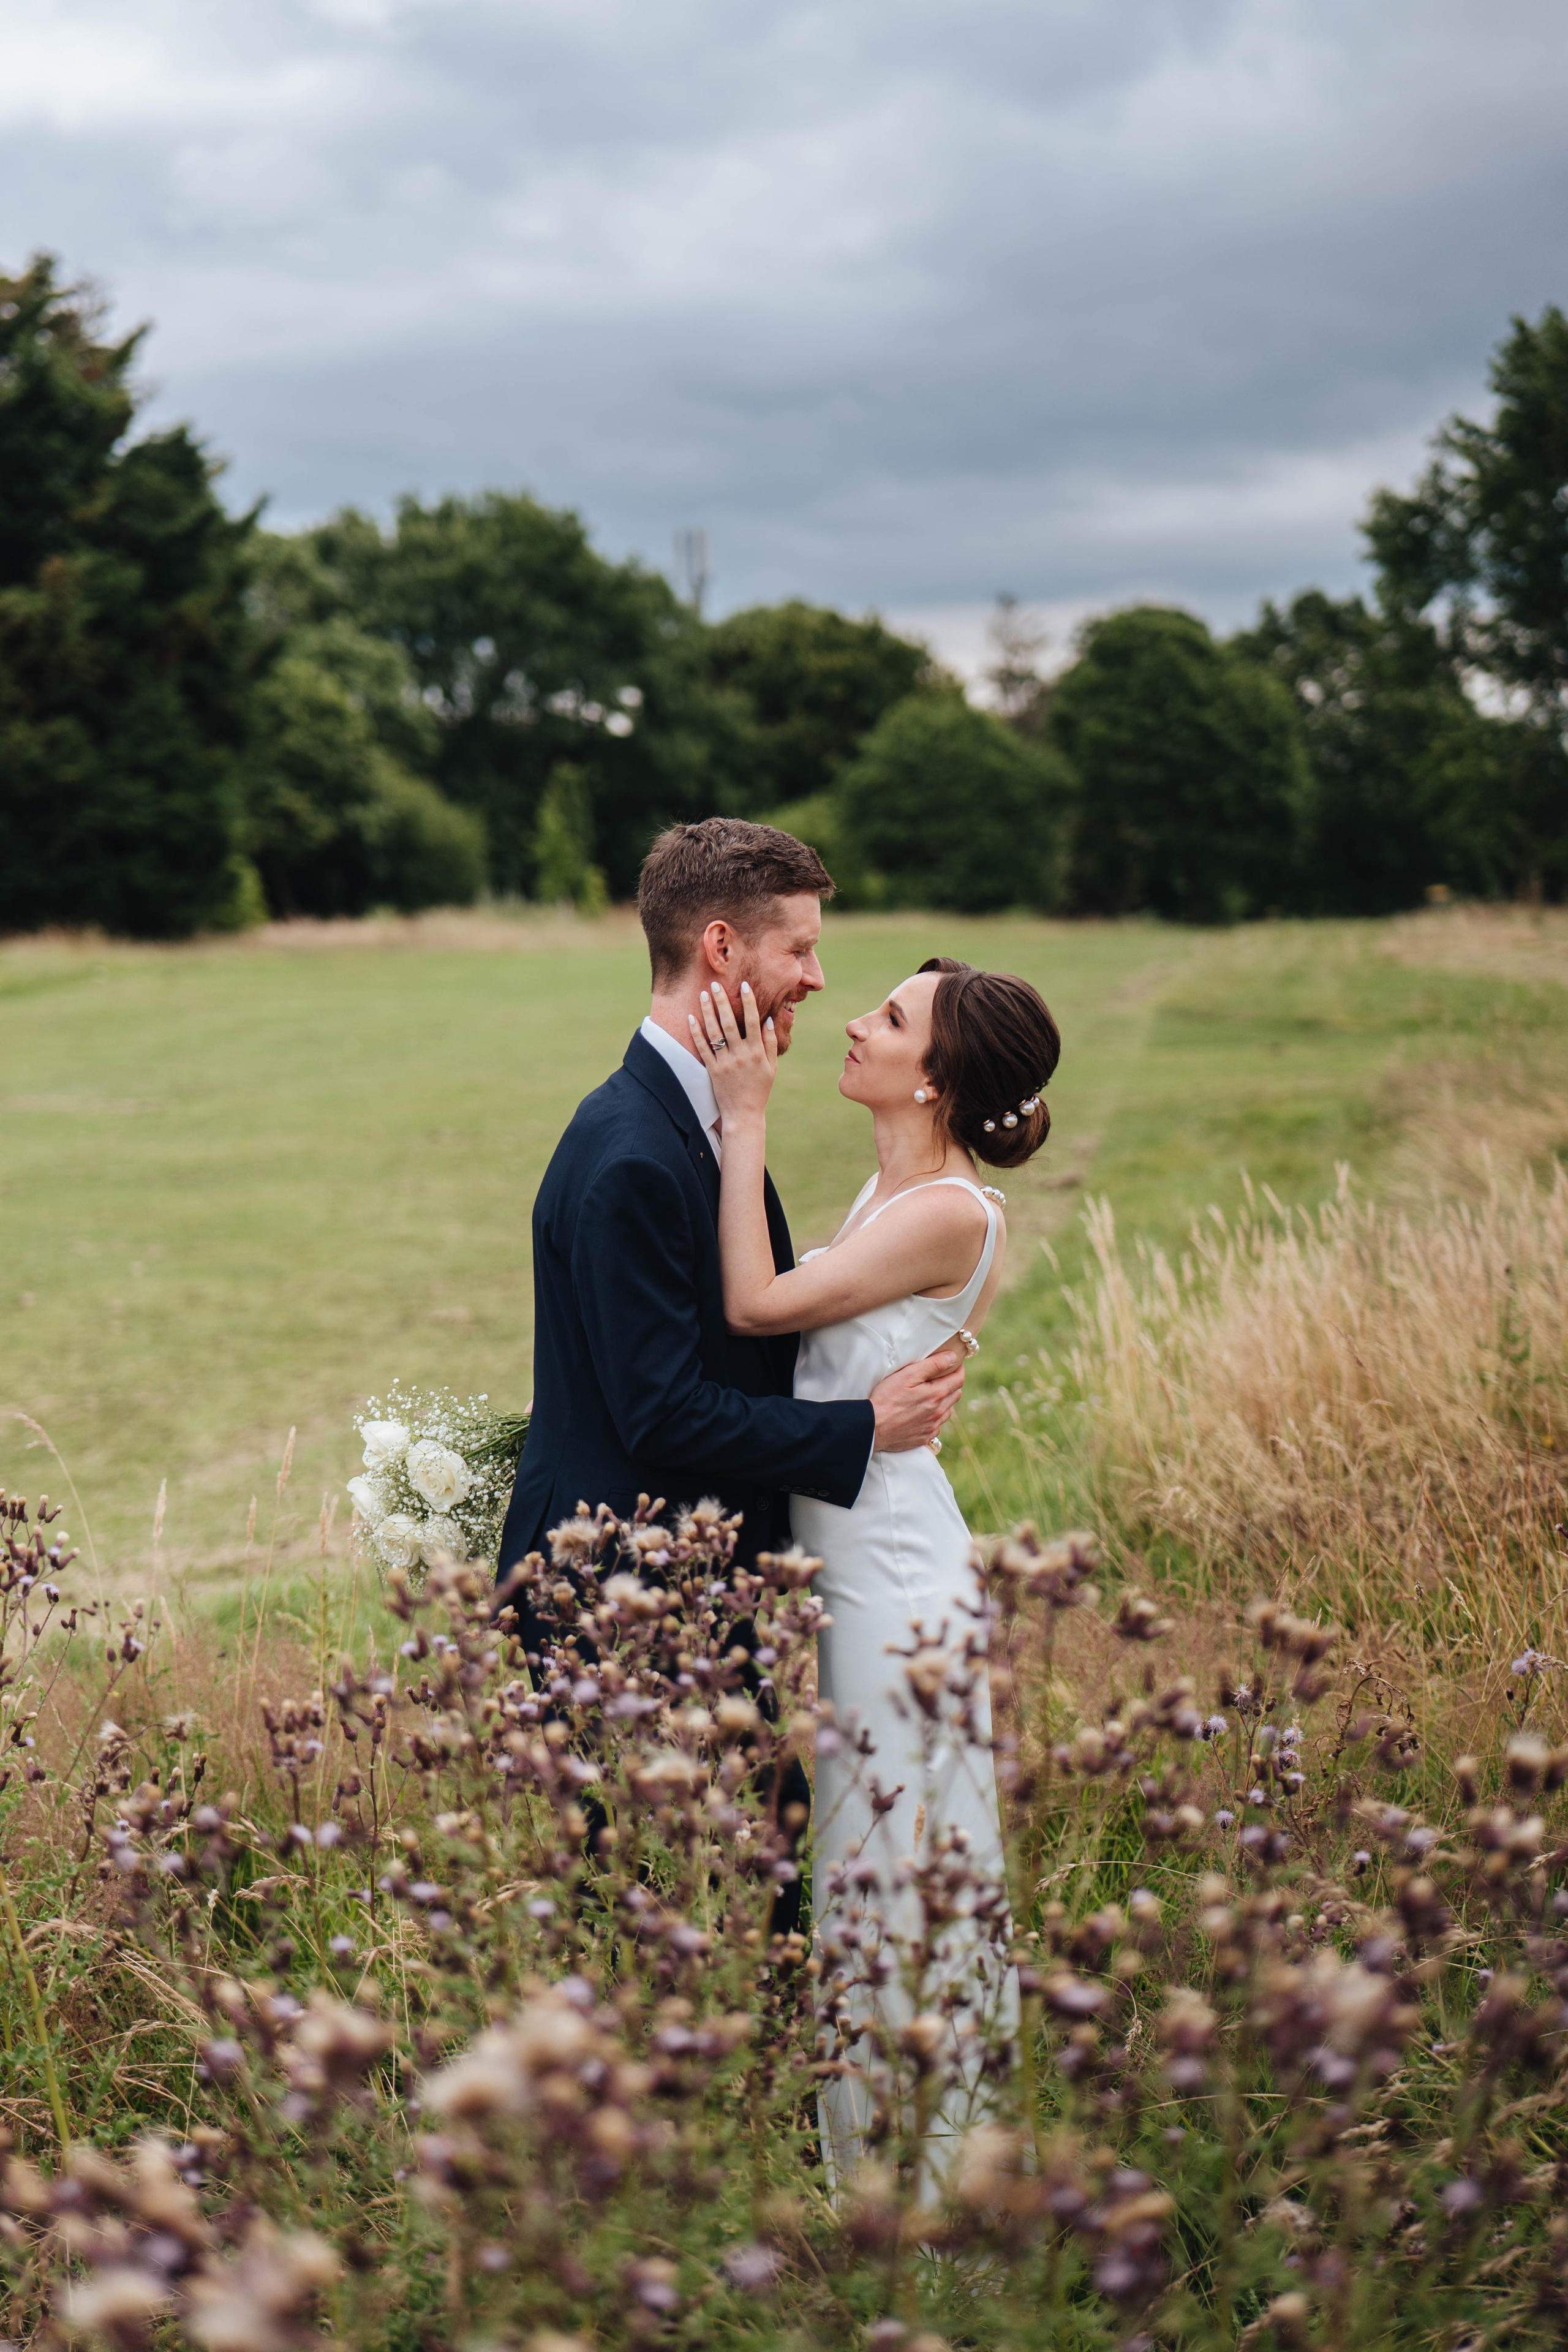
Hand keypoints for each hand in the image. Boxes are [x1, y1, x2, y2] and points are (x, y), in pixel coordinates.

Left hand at [688, 979, 777, 1119]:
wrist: (744, 1114)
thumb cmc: (760, 1090)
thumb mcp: (771, 1067)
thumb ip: (771, 1043)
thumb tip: (769, 1020)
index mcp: (757, 1052)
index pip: (752, 1021)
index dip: (749, 1002)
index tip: (744, 985)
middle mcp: (740, 1055)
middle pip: (730, 1023)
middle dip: (722, 1001)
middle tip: (715, 984)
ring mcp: (725, 1063)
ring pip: (714, 1032)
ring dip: (707, 1012)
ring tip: (703, 995)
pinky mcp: (712, 1070)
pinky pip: (703, 1048)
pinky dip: (696, 1033)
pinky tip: (691, 1018)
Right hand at [868, 1350, 965, 1452]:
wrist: (873, 1428)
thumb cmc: (887, 1399)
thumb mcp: (908, 1375)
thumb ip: (932, 1365)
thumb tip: (952, 1358)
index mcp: (937, 1395)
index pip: (958, 1379)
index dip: (958, 1368)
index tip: (955, 1362)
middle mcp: (938, 1412)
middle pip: (956, 1394)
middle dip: (952, 1383)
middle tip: (942, 1376)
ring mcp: (932, 1427)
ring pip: (948, 1411)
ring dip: (945, 1401)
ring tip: (932, 1394)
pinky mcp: (924, 1438)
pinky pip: (937, 1425)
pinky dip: (935, 1416)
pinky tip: (923, 1412)